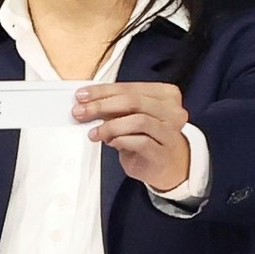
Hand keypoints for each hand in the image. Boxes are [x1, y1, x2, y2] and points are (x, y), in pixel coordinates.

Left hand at [71, 82, 190, 191]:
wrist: (169, 166)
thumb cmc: (150, 138)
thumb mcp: (132, 117)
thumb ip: (116, 108)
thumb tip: (88, 103)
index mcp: (165, 95)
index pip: (130, 87)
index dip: (102, 91)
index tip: (83, 96)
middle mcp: (172, 111)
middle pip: (133, 101)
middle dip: (102, 105)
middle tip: (82, 112)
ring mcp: (171, 132)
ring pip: (138, 120)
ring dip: (110, 126)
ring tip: (95, 132)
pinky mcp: (164, 153)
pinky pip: (141, 142)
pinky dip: (121, 141)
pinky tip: (111, 143)